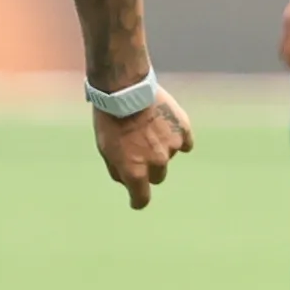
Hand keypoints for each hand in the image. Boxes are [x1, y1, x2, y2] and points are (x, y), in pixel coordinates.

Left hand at [94, 91, 193, 210]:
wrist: (124, 89)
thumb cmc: (110, 120)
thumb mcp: (105, 149)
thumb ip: (118, 169)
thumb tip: (127, 181)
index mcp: (135, 170)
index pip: (141, 198)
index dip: (138, 200)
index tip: (136, 200)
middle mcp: (156, 162)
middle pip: (157, 176)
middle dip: (149, 168)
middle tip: (139, 149)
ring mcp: (172, 146)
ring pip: (169, 156)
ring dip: (160, 148)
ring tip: (148, 128)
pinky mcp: (183, 129)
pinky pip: (185, 142)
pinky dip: (177, 138)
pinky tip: (167, 127)